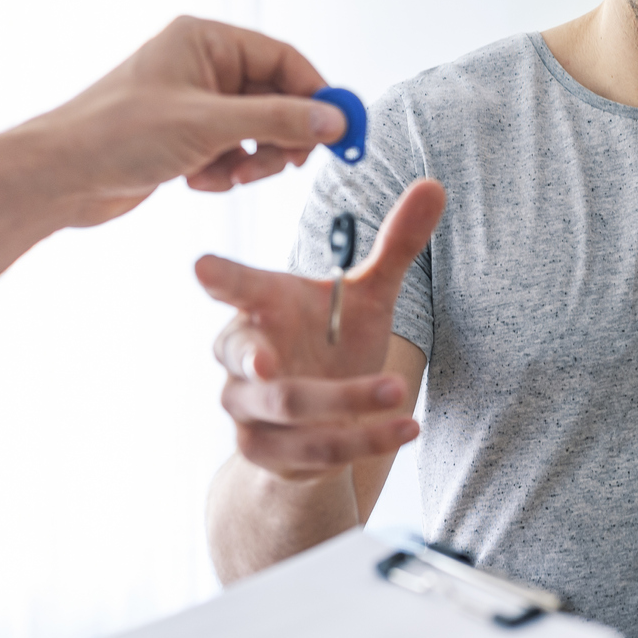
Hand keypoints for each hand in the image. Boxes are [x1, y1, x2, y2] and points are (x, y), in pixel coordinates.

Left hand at [12, 16, 351, 229]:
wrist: (60, 177)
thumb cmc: (114, 134)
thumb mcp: (210, 126)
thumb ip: (279, 121)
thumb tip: (333, 120)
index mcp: (205, 41)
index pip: (284, 59)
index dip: (317, 95)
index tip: (341, 128)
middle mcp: (201, 67)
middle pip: (275, 98)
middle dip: (280, 136)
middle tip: (285, 164)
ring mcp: (193, 104)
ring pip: (256, 131)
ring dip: (251, 160)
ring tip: (227, 175)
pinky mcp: (184, 137)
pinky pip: (232, 153)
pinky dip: (224, 172)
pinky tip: (197, 180)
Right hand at [198, 180, 446, 480]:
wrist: (319, 424)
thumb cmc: (332, 343)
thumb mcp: (367, 297)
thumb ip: (395, 246)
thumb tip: (435, 185)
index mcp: (262, 307)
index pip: (234, 288)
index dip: (219, 278)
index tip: (202, 267)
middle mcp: (243, 358)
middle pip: (246, 358)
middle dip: (260, 362)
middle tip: (269, 361)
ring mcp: (248, 409)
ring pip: (288, 407)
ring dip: (345, 402)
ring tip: (398, 391)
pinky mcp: (265, 452)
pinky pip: (314, 449)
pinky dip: (364, 440)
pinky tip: (405, 428)